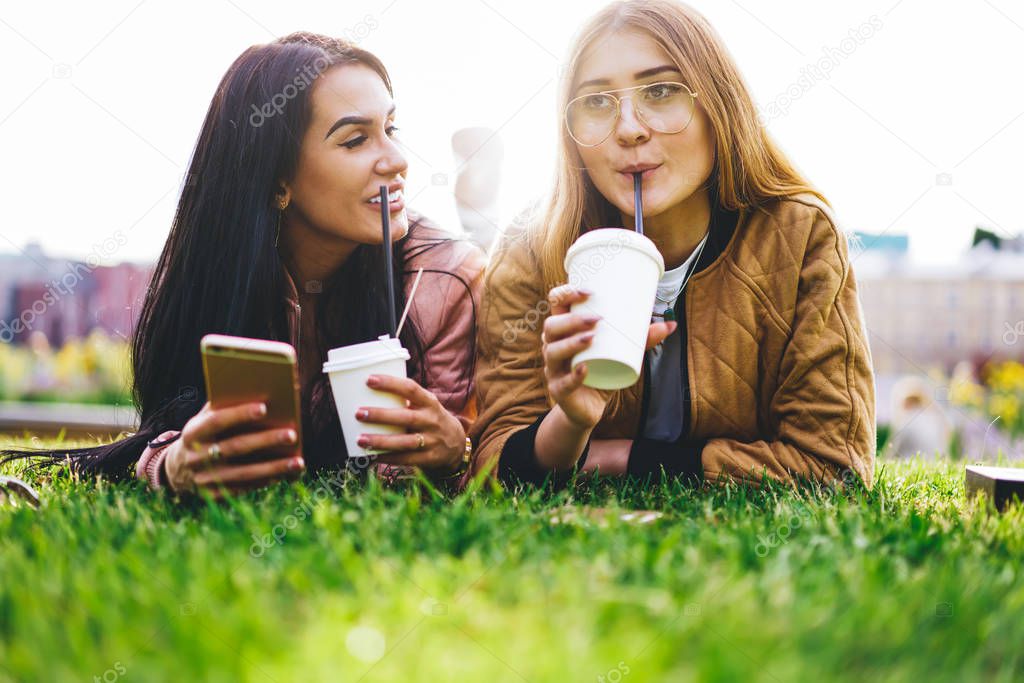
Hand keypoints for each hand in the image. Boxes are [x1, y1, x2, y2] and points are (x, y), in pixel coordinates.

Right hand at [165, 401, 304, 497]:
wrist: (179, 467)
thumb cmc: (206, 433)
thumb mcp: (207, 418)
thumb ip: (226, 406)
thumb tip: (261, 393)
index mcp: (192, 432)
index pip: (216, 421)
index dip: (239, 414)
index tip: (265, 407)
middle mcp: (195, 457)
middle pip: (235, 447)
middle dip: (266, 440)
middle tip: (292, 434)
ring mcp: (203, 479)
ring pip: (243, 473)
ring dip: (273, 468)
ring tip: (298, 462)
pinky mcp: (212, 495)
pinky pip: (243, 488)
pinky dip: (265, 481)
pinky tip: (284, 475)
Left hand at [354, 375, 464, 475]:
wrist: (457, 443)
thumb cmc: (431, 418)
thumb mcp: (426, 405)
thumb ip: (406, 399)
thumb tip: (368, 391)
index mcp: (430, 402)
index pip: (411, 389)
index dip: (390, 383)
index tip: (369, 379)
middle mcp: (432, 420)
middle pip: (406, 417)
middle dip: (381, 415)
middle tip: (359, 413)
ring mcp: (432, 441)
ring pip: (405, 442)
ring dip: (381, 441)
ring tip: (360, 439)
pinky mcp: (430, 458)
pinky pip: (406, 459)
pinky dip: (389, 458)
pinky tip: (372, 456)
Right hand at [542, 285, 676, 429]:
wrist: (588, 408)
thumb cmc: (602, 372)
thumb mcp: (622, 354)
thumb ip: (642, 340)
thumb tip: (671, 325)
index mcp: (564, 331)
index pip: (555, 304)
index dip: (566, 293)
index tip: (589, 291)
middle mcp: (553, 346)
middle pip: (551, 326)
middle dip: (572, 319)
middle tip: (598, 319)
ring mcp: (554, 369)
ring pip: (553, 351)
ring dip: (571, 342)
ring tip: (591, 338)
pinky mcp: (558, 391)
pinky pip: (562, 383)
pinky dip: (573, 376)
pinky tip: (584, 370)